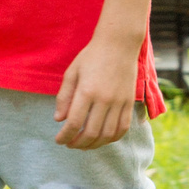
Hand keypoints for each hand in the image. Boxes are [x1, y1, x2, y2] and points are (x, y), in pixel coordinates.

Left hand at [53, 35, 139, 149]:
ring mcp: (119, 102)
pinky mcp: (129, 102)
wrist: (119, 44)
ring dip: (94, 145)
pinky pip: (123, 128)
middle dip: (78, 143)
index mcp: (87, 91)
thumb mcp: (72, 72)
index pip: (74, 123)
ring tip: (84, 145)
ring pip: (108, 134)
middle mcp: (104, 99)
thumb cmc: (91, 56)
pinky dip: (112, 138)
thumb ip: (64, 96)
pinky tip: (103, 139)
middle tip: (69, 144)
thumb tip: (59, 119)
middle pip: (91, 132)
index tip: (59, 140)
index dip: (65, 136)